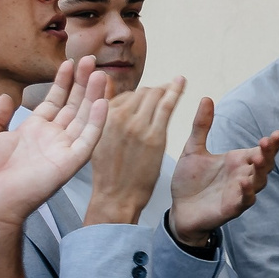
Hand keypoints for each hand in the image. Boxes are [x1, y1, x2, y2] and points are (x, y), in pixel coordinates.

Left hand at [0, 59, 107, 232]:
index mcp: (34, 130)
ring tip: (100, 75)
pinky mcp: (72, 161)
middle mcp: (53, 137)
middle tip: (90, 61)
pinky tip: (103, 103)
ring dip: (94, 96)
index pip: (55, 101)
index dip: (63, 82)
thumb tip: (7, 96)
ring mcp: (64, 148)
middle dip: (82, 82)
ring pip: (85, 117)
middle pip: (74, 105)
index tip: (69, 63)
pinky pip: (89, 138)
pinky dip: (98, 121)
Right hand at [83, 78, 182, 226]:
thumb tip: (108, 87)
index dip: (138, 96)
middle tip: (164, 91)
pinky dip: (175, 91)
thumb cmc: (109, 171)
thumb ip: (104, 112)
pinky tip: (181, 82)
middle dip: (153, 91)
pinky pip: (166, 106)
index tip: (148, 96)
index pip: (125, 95)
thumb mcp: (97, 138)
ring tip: (175, 85)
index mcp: (101, 116)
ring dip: (165, 89)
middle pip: (141, 93)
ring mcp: (137, 125)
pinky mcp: (155, 135)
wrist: (117, 195)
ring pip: (154, 96)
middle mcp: (118, 117)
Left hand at [167, 98, 278, 249]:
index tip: (277, 133)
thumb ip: (202, 126)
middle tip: (267, 143)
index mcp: (238, 161)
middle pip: (265, 165)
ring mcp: (240, 193)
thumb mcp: (193, 149)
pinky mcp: (231, 208)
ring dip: (260, 172)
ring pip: (258, 182)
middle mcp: (243, 176)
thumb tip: (207, 98)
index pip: (261, 151)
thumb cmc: (190, 181)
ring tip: (258, 160)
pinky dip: (246, 193)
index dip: (271, 144)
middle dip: (269, 154)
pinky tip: (244, 184)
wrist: (179, 209)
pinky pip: (244, 201)